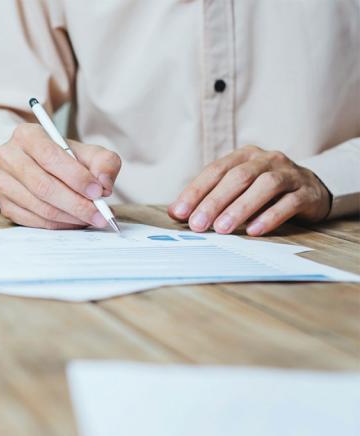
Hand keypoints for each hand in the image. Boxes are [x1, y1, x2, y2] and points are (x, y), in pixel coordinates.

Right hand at [0, 123, 120, 228]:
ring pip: (39, 207)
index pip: (50, 157)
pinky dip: (59, 225)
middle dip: (76, 204)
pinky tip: (75, 222)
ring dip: (70, 217)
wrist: (37, 164)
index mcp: (26, 135)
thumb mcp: (87, 151)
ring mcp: (2, 182)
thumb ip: (103, 162)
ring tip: (92, 218)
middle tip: (100, 214)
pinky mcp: (4, 204)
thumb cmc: (63, 157)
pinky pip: (34, 221)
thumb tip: (104, 184)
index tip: (98, 191)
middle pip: (43, 186)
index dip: (76, 177)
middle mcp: (7, 157)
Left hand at [168, 146, 330, 235]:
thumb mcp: (235, 190)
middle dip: (214, 202)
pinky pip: (288, 203)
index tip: (180, 212)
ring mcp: (290, 174)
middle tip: (197, 225)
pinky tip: (254, 231)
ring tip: (222, 229)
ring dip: (240, 208)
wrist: (311, 190)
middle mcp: (267, 160)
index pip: (215, 170)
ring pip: (264, 186)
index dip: (196, 191)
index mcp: (244, 156)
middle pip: (238, 177)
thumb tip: (175, 212)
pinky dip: (270, 217)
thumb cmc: (263, 192)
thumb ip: (207, 197)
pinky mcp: (307, 192)